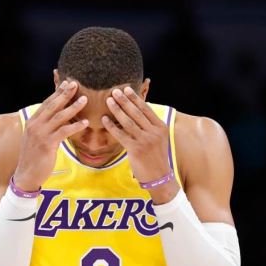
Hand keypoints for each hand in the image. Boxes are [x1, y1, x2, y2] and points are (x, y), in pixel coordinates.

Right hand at [14, 81, 88, 190]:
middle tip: (76, 84)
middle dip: (65, 94)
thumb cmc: (34, 157)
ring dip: (73, 107)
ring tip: (85, 99)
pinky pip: (64, 132)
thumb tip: (58, 119)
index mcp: (33, 121)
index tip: (67, 82)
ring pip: (59, 116)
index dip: (57, 92)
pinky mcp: (47, 144)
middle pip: (52, 105)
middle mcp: (35, 125)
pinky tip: (85, 123)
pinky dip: (75, 126)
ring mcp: (40, 134)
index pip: (47, 103)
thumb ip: (46, 127)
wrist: (26, 174)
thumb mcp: (37, 138)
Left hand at [103, 86, 178, 202]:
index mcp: (161, 127)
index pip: (146, 109)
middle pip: (136, 113)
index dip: (135, 98)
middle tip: (114, 91)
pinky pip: (121, 135)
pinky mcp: (135, 150)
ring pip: (128, 122)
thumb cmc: (156, 157)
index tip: (126, 89)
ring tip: (109, 101)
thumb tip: (137, 111)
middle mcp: (154, 133)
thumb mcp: (159, 139)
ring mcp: (145, 141)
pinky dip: (112, 126)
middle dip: (124, 100)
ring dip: (117, 110)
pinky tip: (104, 119)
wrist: (159, 176)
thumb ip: (150, 126)